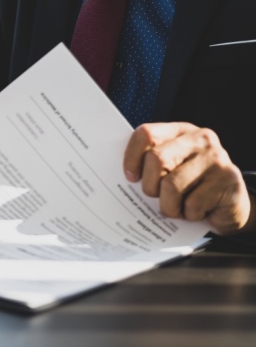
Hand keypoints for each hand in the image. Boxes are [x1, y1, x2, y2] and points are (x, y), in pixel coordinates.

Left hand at [123, 122, 254, 234]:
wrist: (229, 206)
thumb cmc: (190, 187)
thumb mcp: (169, 170)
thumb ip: (149, 165)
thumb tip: (117, 177)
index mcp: (180, 132)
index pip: (146, 134)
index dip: (131, 158)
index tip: (131, 178)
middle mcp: (200, 139)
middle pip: (157, 159)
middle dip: (149, 186)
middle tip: (156, 197)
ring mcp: (216, 158)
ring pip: (171, 185)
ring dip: (168, 206)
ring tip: (176, 208)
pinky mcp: (229, 180)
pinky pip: (192, 204)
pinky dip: (188, 215)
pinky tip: (196, 212)